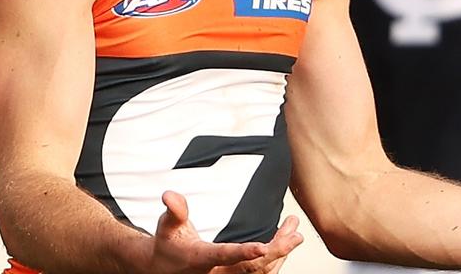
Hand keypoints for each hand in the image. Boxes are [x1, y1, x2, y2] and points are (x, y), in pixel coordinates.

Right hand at [145, 191, 303, 272]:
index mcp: (200, 258)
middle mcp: (217, 273)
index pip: (224, 255)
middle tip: (295, 233)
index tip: (263, 247)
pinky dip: (274, 260)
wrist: (165, 268)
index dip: (244, 252)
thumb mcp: (168, 225)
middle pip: (251, 268)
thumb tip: (169, 195)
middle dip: (276, 250)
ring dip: (280, 253)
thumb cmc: (169, 244)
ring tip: (294, 231)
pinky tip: (284, 244)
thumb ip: (175, 210)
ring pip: (259, 272)